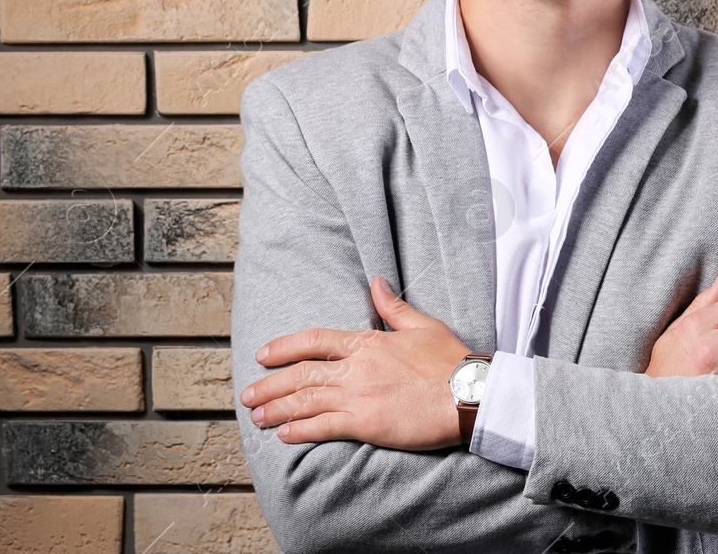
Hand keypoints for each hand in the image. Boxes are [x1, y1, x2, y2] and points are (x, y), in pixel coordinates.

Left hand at [239, 275, 471, 450]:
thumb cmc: (451, 361)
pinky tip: (284, 435)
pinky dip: (300, 431)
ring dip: (277, 409)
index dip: (286, 347)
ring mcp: (359, 395)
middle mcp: (357, 368)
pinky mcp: (366, 423)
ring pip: (305, 400)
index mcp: (369, 342)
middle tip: (247, 395)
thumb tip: (376, 282)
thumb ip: (394, 307)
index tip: (264, 355)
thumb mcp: (423, 326)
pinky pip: (323, 426)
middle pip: (301, 373)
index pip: (316, 340)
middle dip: (270, 384)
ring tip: (257, 417)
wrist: (470, 394)